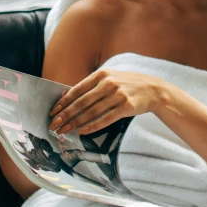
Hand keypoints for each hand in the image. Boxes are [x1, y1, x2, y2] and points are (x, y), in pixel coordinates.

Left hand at [48, 69, 164, 134]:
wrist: (153, 89)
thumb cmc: (127, 84)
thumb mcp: (110, 78)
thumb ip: (92, 86)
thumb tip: (68, 96)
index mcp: (101, 75)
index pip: (77, 90)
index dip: (64, 102)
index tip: (53, 112)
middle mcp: (108, 83)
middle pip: (82, 102)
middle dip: (66, 115)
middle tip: (54, 125)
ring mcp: (118, 95)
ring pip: (92, 112)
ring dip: (76, 123)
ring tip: (65, 130)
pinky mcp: (126, 107)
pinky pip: (106, 119)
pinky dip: (94, 126)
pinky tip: (84, 131)